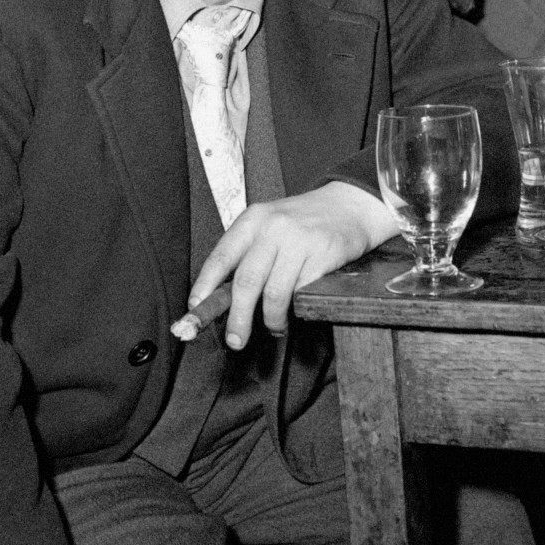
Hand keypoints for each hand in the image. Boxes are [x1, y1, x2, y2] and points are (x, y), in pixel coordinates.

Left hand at [188, 182, 395, 349]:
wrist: (349, 205)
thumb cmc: (304, 220)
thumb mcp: (269, 224)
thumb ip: (248, 252)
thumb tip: (221, 294)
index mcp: (253, 219)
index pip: (221, 257)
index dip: (205, 287)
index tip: (195, 309)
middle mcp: (272, 228)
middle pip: (246, 282)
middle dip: (238, 318)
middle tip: (236, 339)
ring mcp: (298, 241)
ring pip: (273, 294)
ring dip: (271, 320)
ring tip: (274, 327)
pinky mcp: (322, 256)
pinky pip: (301, 293)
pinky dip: (294, 310)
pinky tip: (295, 311)